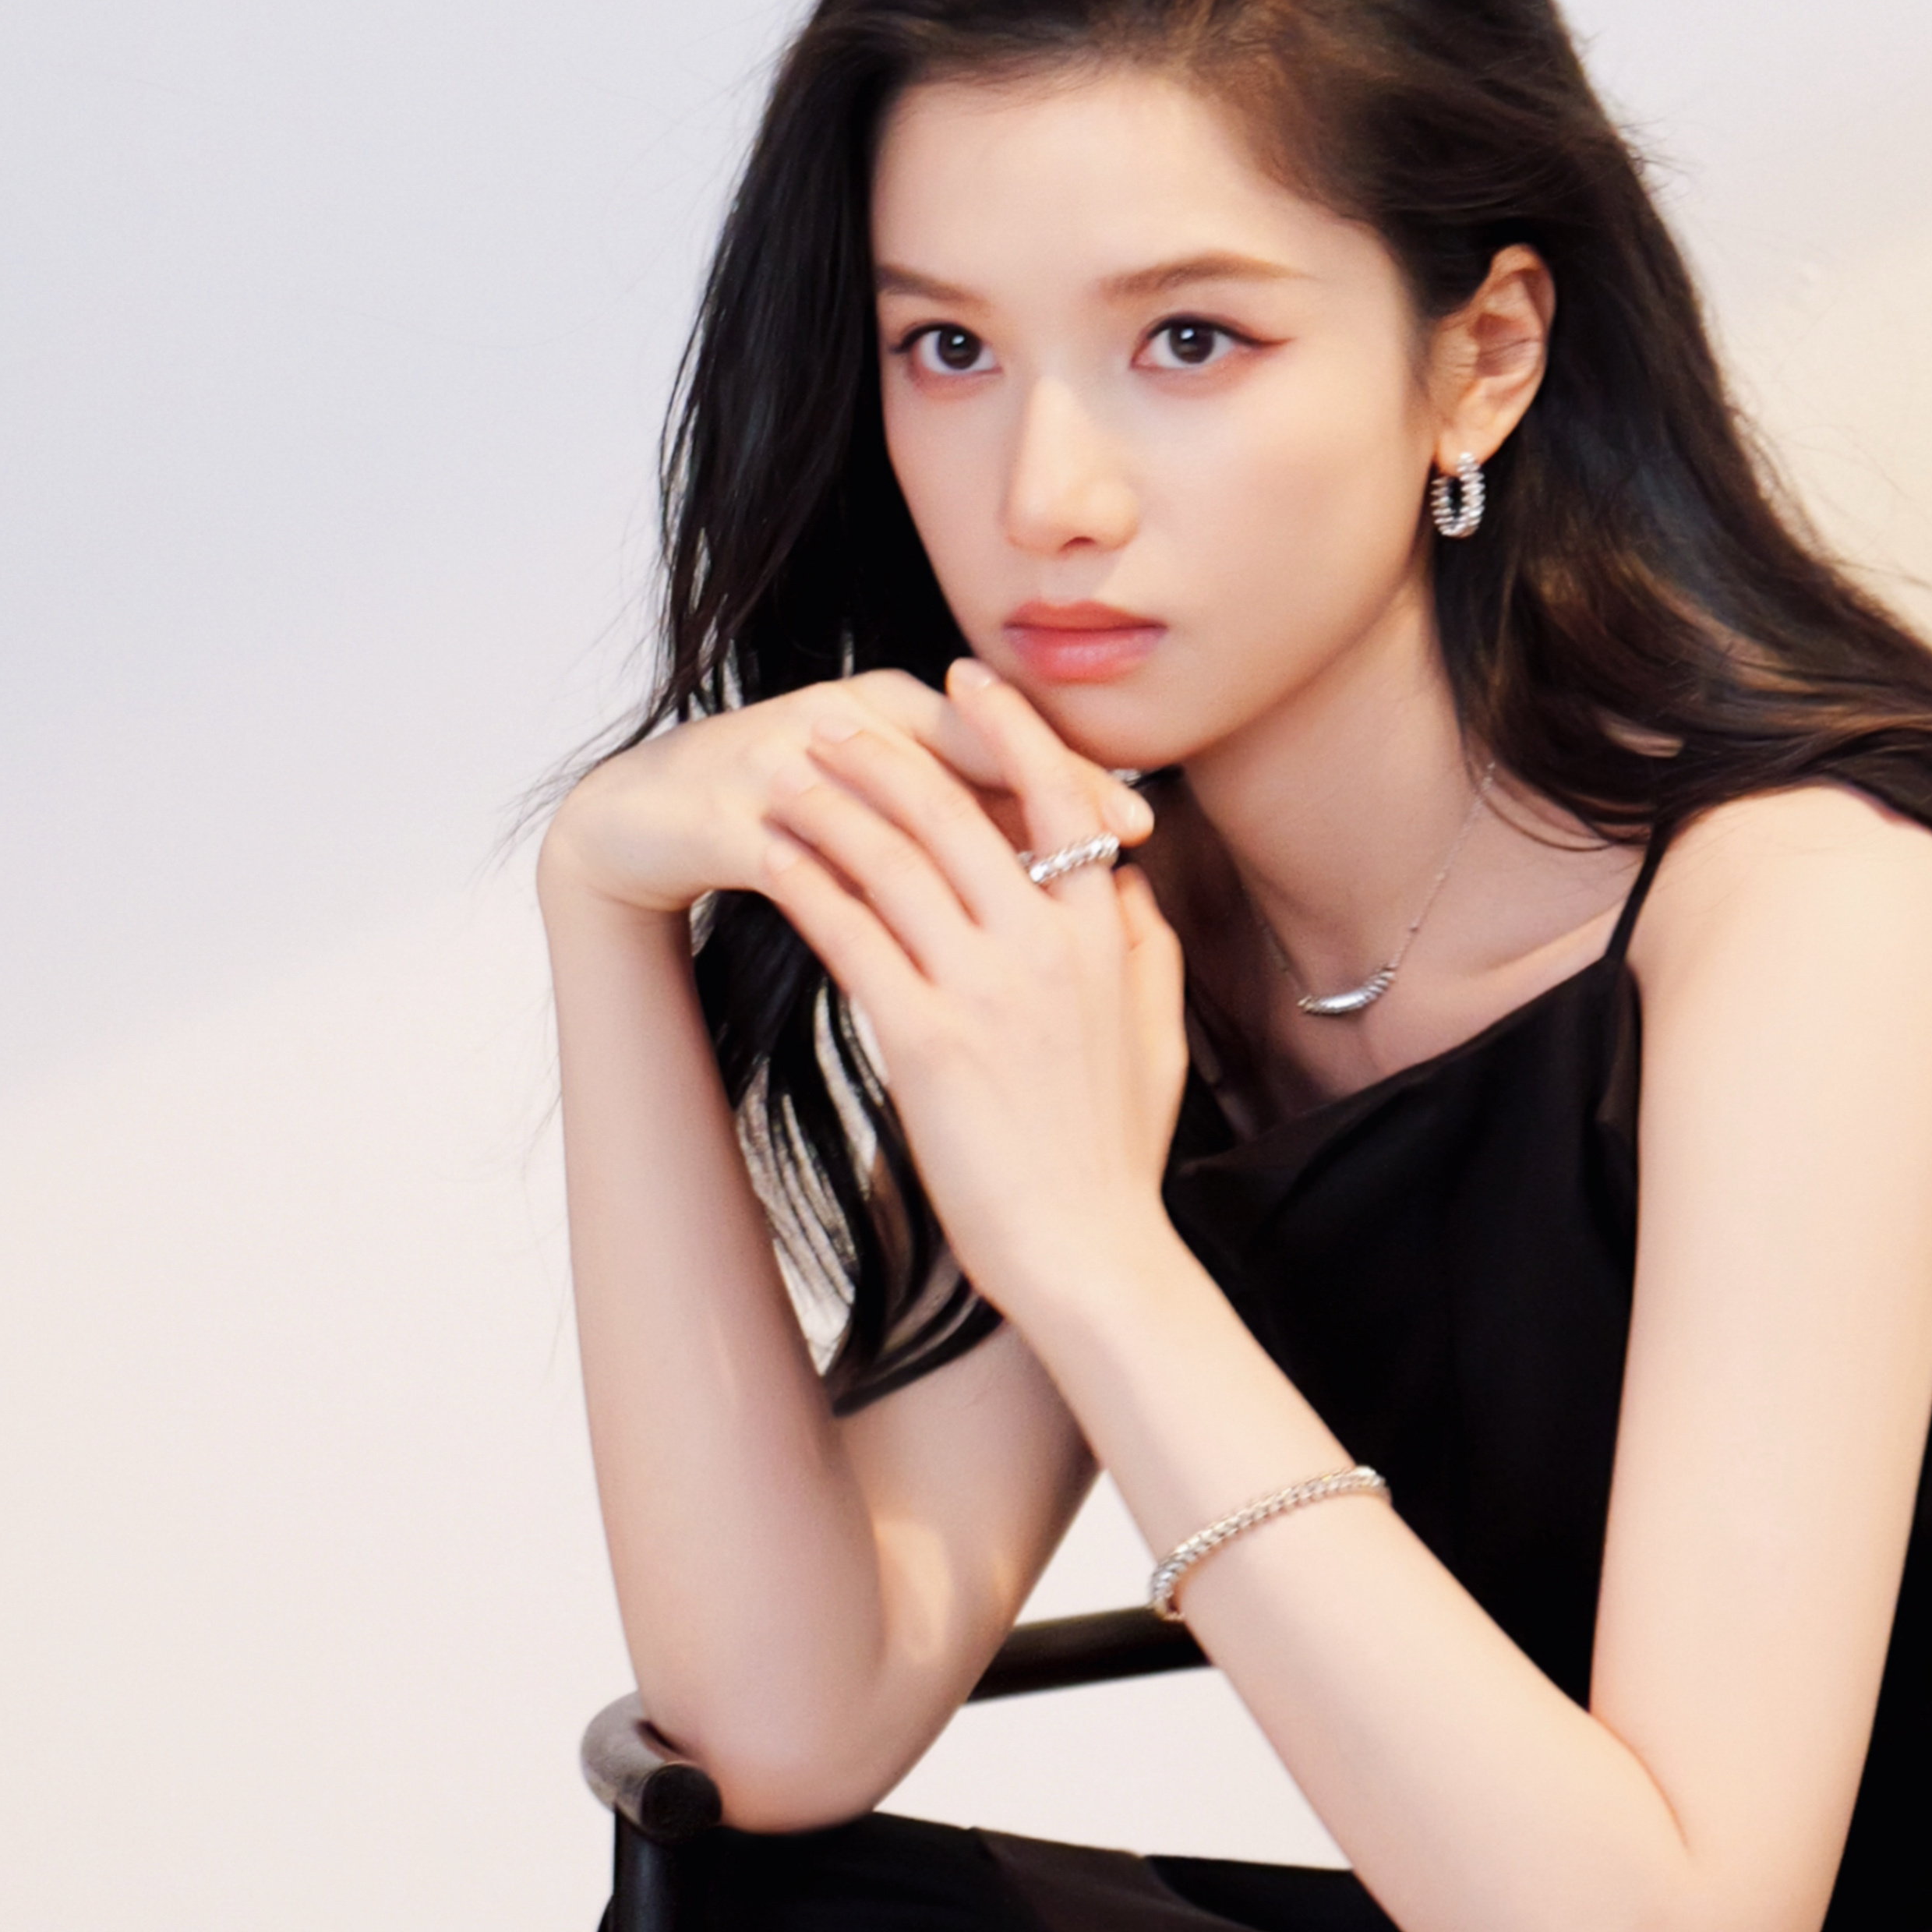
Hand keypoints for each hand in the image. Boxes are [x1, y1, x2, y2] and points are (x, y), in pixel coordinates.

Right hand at [538, 666, 1149, 921]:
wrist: (640, 817)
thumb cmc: (780, 819)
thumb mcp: (874, 803)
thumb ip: (959, 810)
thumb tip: (1072, 849)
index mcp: (894, 706)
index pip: (999, 739)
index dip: (1071, 781)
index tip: (1141, 828)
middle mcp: (844, 712)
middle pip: (956, 755)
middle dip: (1039, 804)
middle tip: (1112, 851)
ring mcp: (782, 756)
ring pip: (885, 802)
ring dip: (958, 854)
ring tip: (1023, 906)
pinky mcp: (728, 812)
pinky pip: (802, 856)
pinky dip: (858, 893)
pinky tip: (912, 944)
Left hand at [754, 661, 1184, 1331]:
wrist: (1088, 1251)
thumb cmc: (1115, 1155)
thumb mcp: (1158, 1032)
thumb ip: (1146, 942)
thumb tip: (1125, 876)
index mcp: (1107, 932)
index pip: (1057, 792)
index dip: (1006, 726)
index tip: (965, 681)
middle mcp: (1048, 944)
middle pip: (957, 809)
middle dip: (887, 753)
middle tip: (832, 722)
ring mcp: (986, 989)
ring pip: (895, 861)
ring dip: (832, 805)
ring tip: (786, 774)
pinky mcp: (926, 1039)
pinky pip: (853, 936)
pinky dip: (809, 885)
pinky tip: (772, 859)